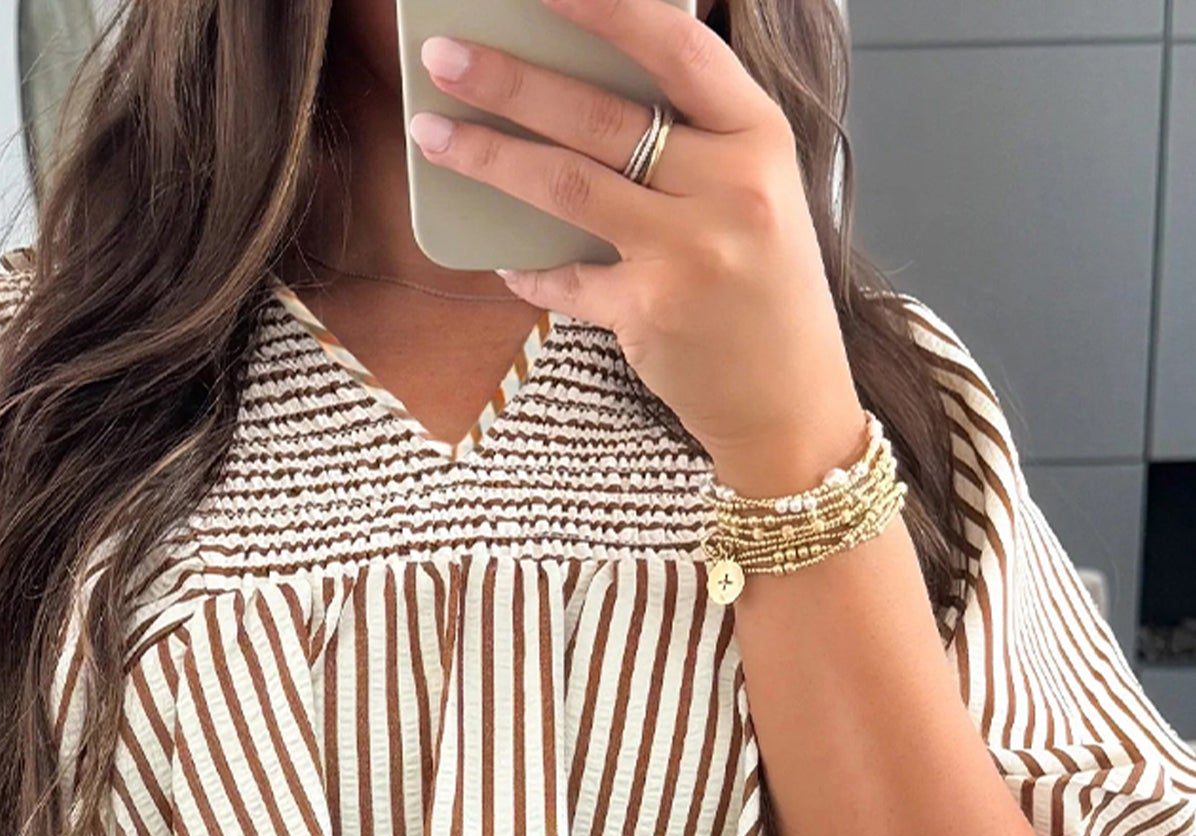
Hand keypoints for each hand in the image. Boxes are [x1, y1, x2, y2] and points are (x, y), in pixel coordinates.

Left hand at [411, 0, 868, 490]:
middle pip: (599, 115)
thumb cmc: (766, 292)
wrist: (794, 404)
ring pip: (567, 184)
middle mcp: (731, 188)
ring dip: (489, 156)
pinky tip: (504, 258)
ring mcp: (690, 252)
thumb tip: (593, 83)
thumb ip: (698, 139)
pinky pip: (566, 278)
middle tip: (445, 57)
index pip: (677, 49)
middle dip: (509, 80)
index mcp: (761, 137)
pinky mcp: (651, 312)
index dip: (605, 8)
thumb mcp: (757, 192)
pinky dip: (528, 268)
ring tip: (433, 133)